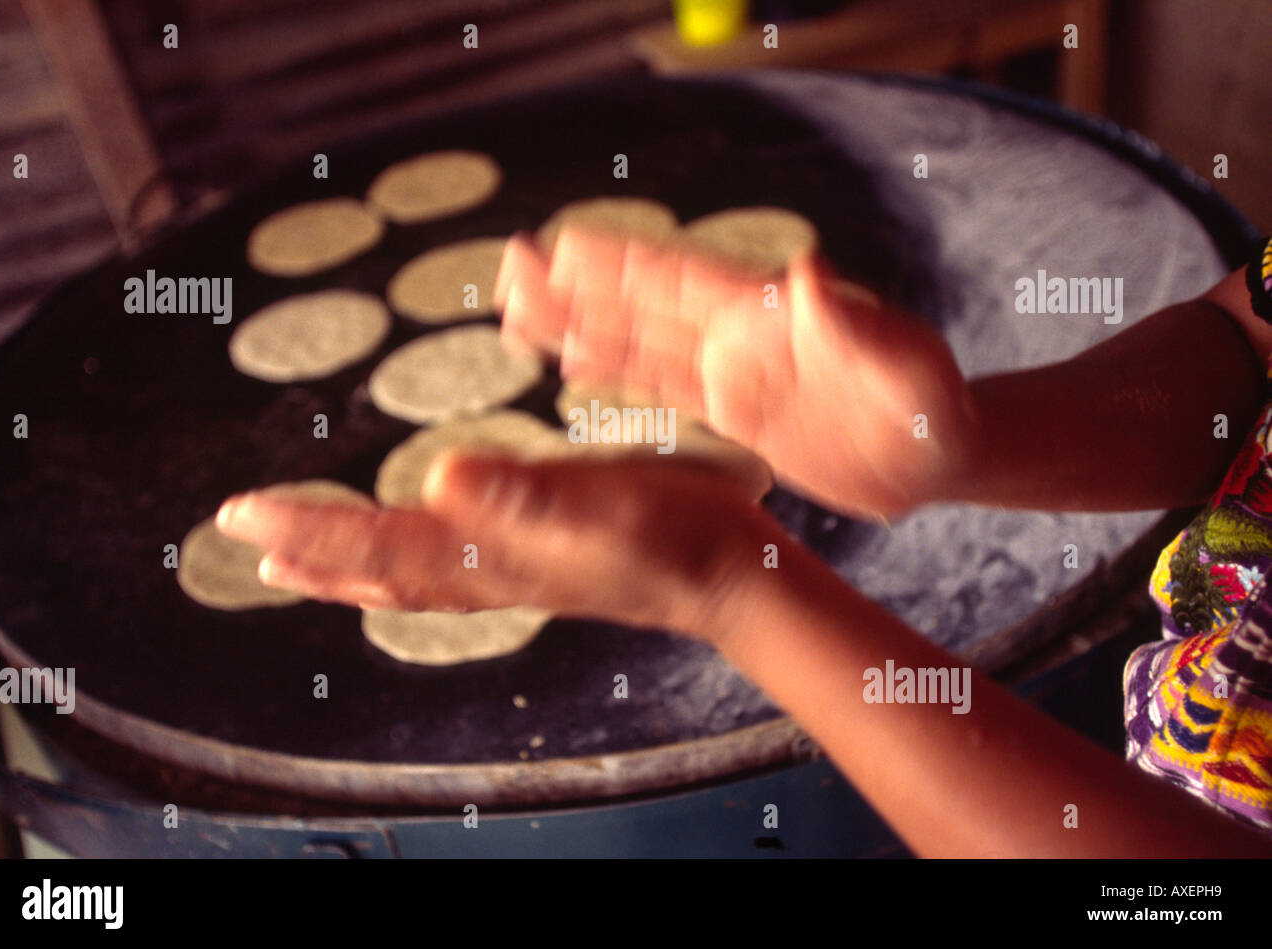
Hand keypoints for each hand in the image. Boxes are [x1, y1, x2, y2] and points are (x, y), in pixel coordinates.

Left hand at [214, 452, 782, 640]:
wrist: (727, 572)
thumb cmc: (673, 532)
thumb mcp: (601, 500)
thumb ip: (521, 493)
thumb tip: (438, 476)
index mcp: (490, 553)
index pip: (375, 545)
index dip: (305, 528)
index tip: (237, 512)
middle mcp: (487, 571)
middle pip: (375, 570)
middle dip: (306, 552)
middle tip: (242, 532)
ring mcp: (509, 571)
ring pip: (405, 576)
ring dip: (344, 568)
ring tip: (295, 562)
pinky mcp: (533, 561)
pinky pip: (443, 569)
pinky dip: (401, 564)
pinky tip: (411, 546)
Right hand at [496, 228, 981, 517]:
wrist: (935, 455)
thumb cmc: (933, 406)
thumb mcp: (905, 367)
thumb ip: (855, 325)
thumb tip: (806, 272)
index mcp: (771, 318)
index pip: (685, 281)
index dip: (624, 265)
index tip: (563, 245)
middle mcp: (740, 336)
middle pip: (645, 304)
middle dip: (579, 286)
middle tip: (514, 265)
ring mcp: (733, 371)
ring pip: (640, 343)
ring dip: (581, 325)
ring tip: (518, 310)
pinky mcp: (735, 411)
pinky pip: (661, 387)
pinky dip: (616, 372)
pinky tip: (575, 366)